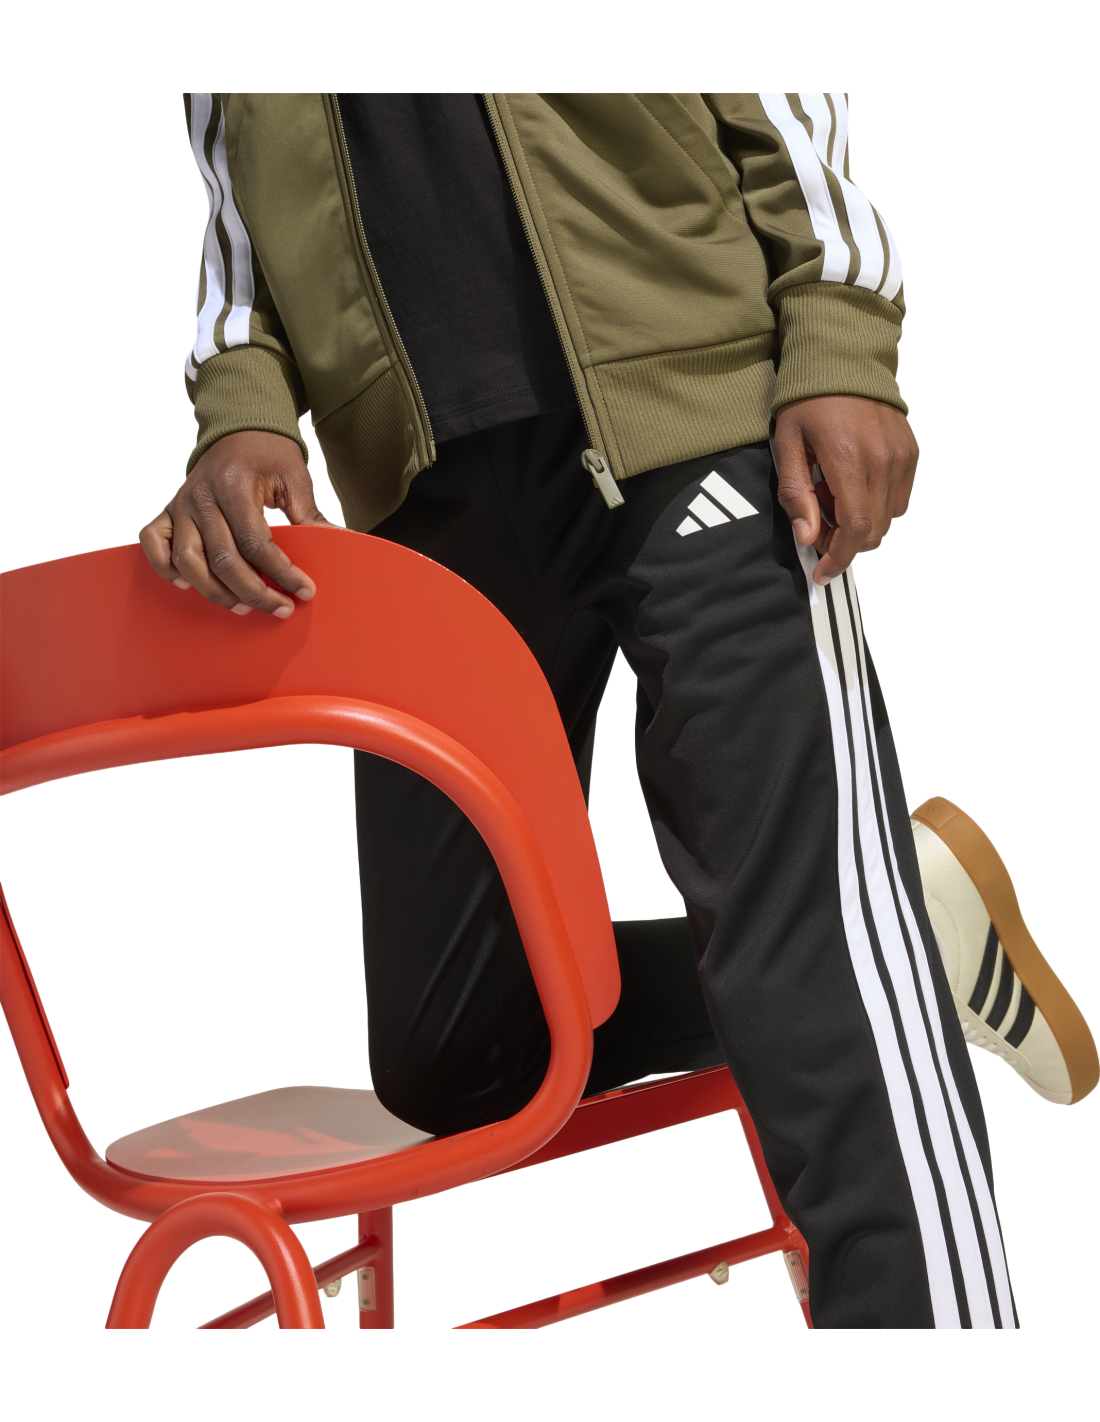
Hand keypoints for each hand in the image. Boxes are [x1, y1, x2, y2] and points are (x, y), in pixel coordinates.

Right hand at [140, 431, 336, 616]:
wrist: (239, 427)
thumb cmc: (268, 453)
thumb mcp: (295, 479)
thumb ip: (311, 516)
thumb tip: (341, 545)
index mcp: (235, 485)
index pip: (256, 544)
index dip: (281, 573)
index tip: (304, 591)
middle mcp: (201, 495)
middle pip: (223, 559)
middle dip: (255, 592)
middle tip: (281, 608)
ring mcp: (180, 503)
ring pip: (188, 561)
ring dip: (215, 591)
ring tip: (243, 607)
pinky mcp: (168, 510)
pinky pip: (154, 543)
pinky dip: (165, 568)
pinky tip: (188, 586)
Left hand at [773, 395, 918, 585]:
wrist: (844, 357)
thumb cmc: (809, 398)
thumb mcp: (787, 444)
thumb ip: (795, 494)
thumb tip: (807, 537)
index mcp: (849, 458)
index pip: (856, 528)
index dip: (839, 558)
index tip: (822, 572)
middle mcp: (883, 460)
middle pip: (873, 530)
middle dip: (843, 542)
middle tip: (816, 523)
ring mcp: (902, 457)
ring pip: (888, 519)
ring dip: (859, 523)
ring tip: (831, 495)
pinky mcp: (911, 453)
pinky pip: (898, 499)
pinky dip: (876, 505)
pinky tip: (851, 485)